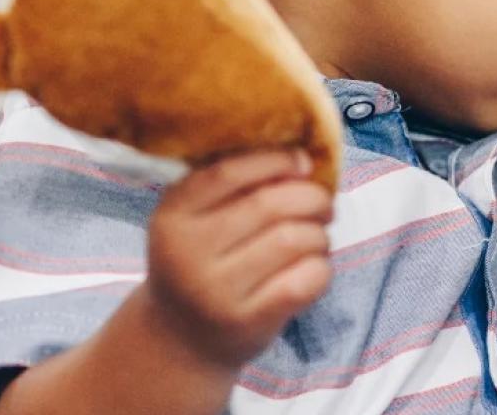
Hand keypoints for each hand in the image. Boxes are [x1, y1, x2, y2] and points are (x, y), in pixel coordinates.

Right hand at [142, 149, 335, 371]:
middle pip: (269, 205)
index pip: (229, 172)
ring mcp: (216, 291)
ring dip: (319, 233)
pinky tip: (315, 266)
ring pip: (293, 240)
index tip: (303, 161)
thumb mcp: (193, 221)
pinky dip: (322, 266)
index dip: (275, 160)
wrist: (181, 339)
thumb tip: (301, 157)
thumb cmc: (201, 263)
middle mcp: (188, 253)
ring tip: (318, 236)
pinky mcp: (247, 322)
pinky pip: (304, 280)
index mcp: (173, 215)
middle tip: (323, 204)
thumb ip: (232, 187)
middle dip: (311, 198)